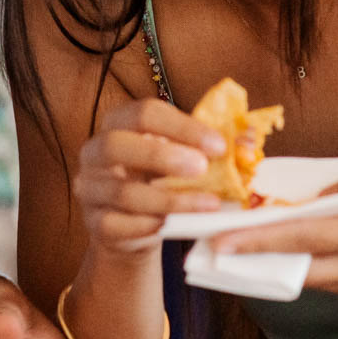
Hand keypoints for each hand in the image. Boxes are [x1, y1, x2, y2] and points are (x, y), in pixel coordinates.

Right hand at [75, 97, 226, 253]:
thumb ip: (204, 146)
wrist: (134, 226)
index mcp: (117, 123)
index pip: (144, 113)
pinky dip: (148, 226)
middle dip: (162, 156)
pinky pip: (118, 225)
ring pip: (123, 193)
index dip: (182, 126)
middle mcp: (95, 151)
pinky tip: (170, 226)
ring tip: (207, 205)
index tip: (218, 146)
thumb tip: (248, 141)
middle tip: (203, 168)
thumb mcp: (178, 156)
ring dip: (170, 200)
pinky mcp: (94, 223)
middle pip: (117, 145)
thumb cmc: (160, 179)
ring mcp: (89, 189)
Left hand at [211, 169, 337, 306]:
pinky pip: (331, 282)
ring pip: (311, 278)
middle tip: (215, 249)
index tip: (227, 237)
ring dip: (274, 266)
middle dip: (254, 258)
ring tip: (239, 248)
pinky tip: (287, 256)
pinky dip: (303, 269)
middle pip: (298, 265)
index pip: (308, 235)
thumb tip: (329, 191)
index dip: (263, 237)